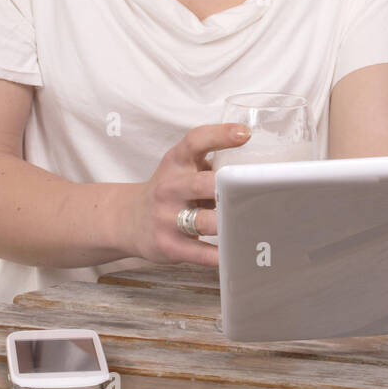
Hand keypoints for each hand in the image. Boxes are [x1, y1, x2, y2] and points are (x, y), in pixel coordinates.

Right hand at [122, 124, 251, 267]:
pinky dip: (220, 255)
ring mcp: (167, 217)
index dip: (221, 135)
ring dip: (228, 223)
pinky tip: (236, 252)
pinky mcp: (168, 245)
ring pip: (203, 221)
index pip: (195, 141)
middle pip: (202, 184)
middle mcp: (169, 187)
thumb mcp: (182, 167)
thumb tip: (258, 168)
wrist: (129, 219)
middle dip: (229, 188)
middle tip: (257, 191)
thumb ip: (212, 164)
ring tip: (253, 223)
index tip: (245, 134)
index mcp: (176, 161)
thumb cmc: (170, 189)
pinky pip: (199, 252)